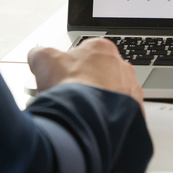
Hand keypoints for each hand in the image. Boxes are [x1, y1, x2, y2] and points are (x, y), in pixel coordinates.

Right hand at [28, 38, 144, 111]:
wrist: (87, 118)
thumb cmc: (71, 87)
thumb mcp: (44, 60)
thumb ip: (40, 53)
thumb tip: (37, 54)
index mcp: (102, 48)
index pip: (85, 54)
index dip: (69, 67)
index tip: (61, 77)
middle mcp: (121, 66)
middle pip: (100, 74)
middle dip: (85, 84)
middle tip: (69, 97)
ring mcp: (130, 89)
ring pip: (112, 94)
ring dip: (97, 102)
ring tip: (79, 113)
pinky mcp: (135, 111)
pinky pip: (121, 114)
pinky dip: (108, 119)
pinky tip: (93, 124)